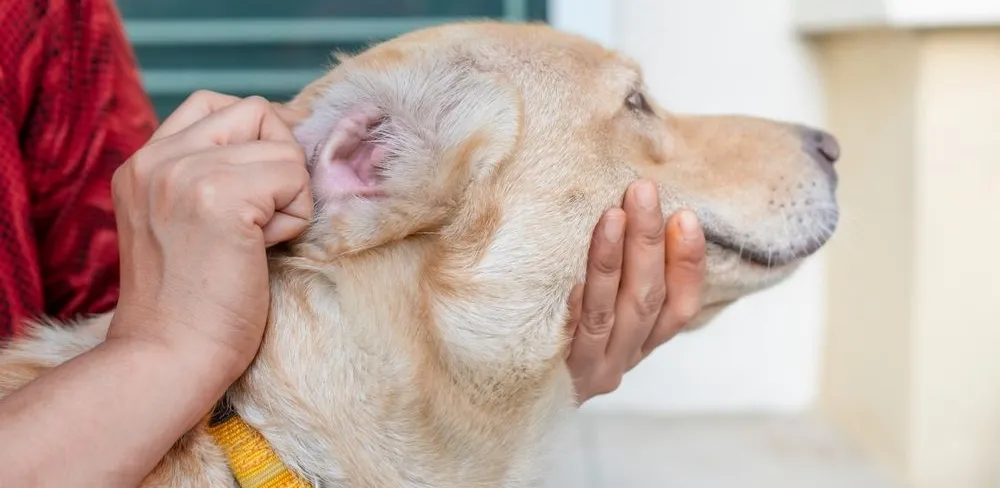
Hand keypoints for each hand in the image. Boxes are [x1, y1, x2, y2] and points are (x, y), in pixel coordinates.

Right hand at [107, 90, 311, 380]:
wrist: (169, 358)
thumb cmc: (192, 305)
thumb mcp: (184, 223)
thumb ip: (212, 176)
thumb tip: (283, 138)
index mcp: (142, 163)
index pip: (216, 104)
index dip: (258, 138)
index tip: (266, 188)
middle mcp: (157, 159)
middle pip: (256, 112)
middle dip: (280, 161)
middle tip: (262, 219)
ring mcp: (185, 173)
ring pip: (283, 145)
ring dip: (289, 196)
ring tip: (257, 241)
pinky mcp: (220, 196)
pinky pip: (295, 176)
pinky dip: (295, 217)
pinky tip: (264, 250)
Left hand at [566, 179, 706, 403]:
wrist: (496, 397)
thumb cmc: (549, 335)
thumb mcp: (596, 311)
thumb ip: (618, 275)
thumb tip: (627, 208)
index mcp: (639, 343)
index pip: (679, 306)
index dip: (688, 263)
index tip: (685, 216)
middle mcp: (620, 359)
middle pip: (646, 299)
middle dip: (649, 241)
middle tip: (643, 191)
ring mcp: (588, 369)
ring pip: (608, 311)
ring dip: (613, 259)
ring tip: (613, 213)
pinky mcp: (554, 373)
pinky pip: (568, 332)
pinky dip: (576, 298)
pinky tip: (573, 267)